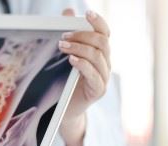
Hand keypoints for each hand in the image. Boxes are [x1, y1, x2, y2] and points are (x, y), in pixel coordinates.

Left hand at [58, 8, 110, 145]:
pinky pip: (94, 75)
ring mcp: (104, 78)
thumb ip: (70, 36)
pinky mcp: (98, 91)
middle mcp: (105, 64)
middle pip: (102, 43)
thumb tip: (69, 11)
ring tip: (62, 46)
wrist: (66, 111)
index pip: (105, 34)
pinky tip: (71, 60)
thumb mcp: (67, 58)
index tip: (87, 13)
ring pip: (98, 56)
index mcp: (100, 54)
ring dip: (79, 48)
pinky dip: (83, 65)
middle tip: (63, 37)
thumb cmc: (66, 83)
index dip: (99, 22)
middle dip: (82, 36)